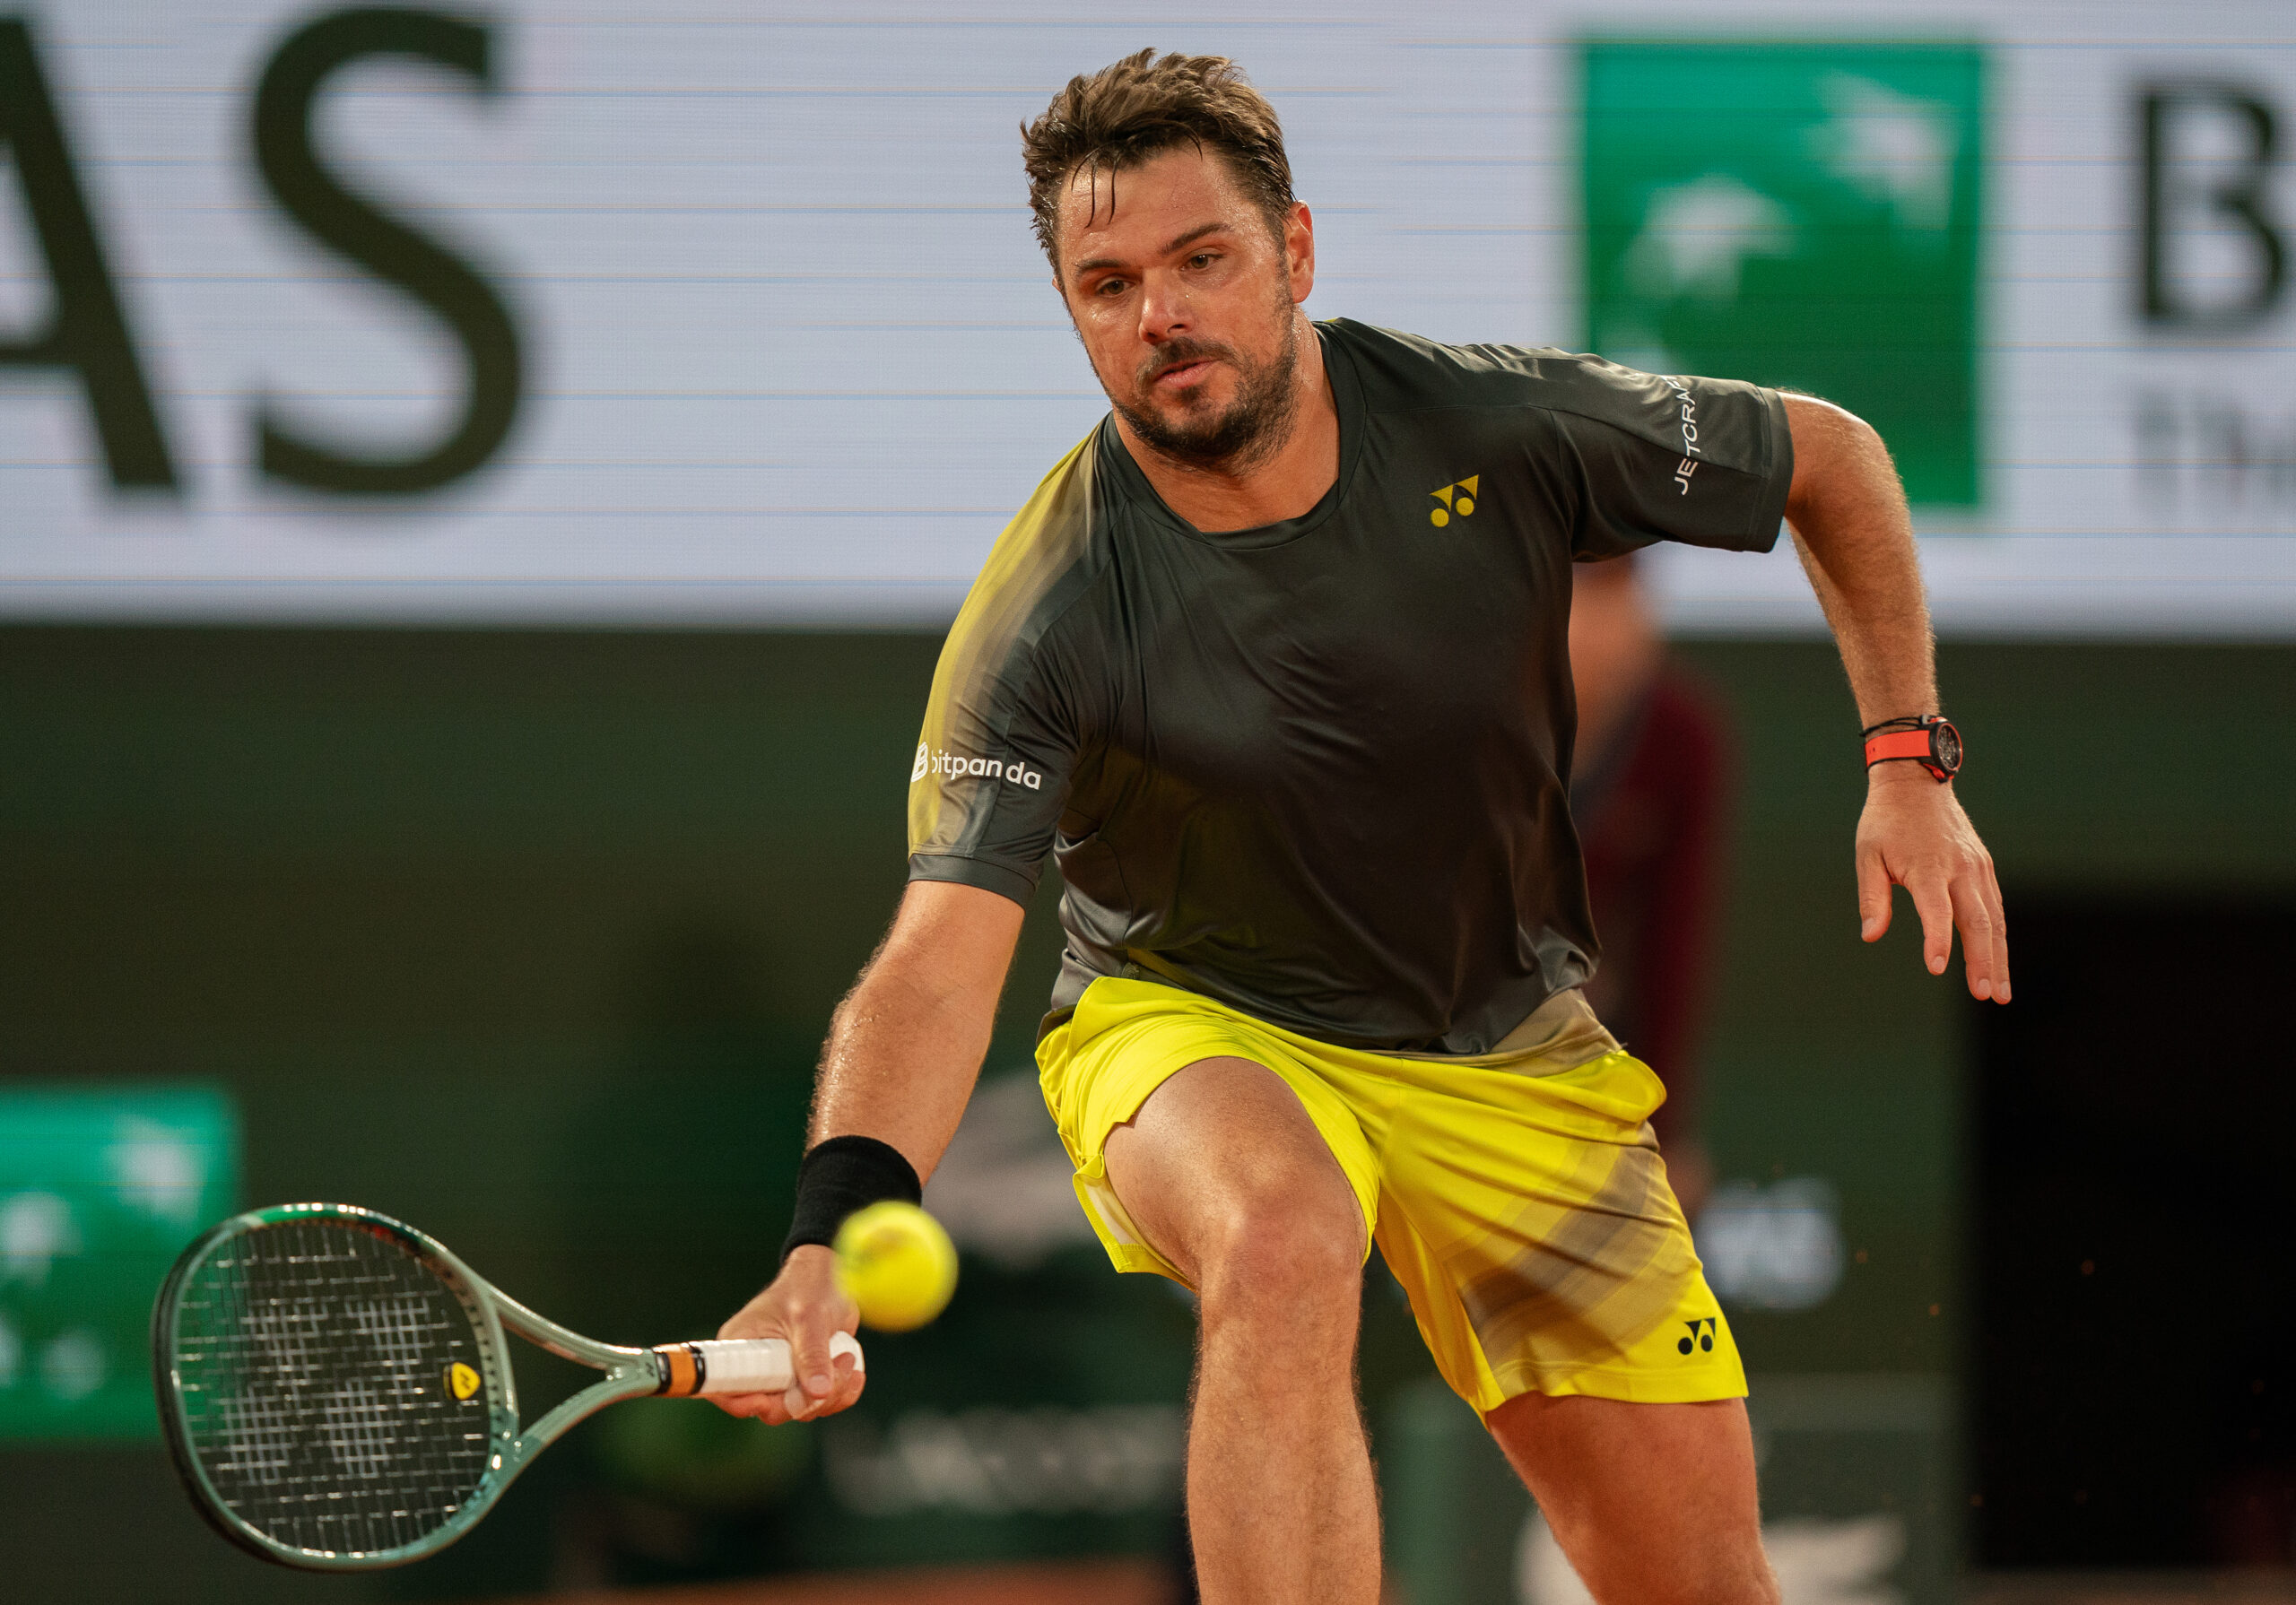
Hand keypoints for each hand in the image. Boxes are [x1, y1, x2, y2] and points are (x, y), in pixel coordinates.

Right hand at [709, 1246, 864, 1422]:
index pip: (726, 1388)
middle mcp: (756, 1368)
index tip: (771, 1401)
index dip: (743, 1403)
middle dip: (807, 1398)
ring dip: (831, 1393)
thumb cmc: (808, 1288)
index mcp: (740, 1347)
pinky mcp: (804, 1381)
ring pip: (800, 1409)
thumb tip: (818, 1393)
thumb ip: (811, 1355)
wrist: (832, 1281)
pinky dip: (841, 1394)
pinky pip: (820, 1403)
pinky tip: (854, 1372)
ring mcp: (781, 1378)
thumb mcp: (808, 1318)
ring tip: (847, 1358)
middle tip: (837, 1367)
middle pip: (771, 1408)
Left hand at [1855, 766, 2009, 1002]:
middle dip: (1984, 961)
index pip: (1936, 911)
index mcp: (1927, 867)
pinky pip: (1995, 906)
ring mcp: (1976, 867)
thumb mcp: (1868, 855)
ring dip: (1999, 956)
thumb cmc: (1885, 821)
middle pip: (1978, 921)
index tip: (1937, 968)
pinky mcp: (1983, 866)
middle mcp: (1959, 868)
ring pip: (1994, 919)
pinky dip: (1998, 935)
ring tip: (2000, 992)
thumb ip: (1872, 897)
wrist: (1917, 780)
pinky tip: (1998, 960)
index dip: (1938, 941)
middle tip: (1987, 995)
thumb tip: (1871, 935)